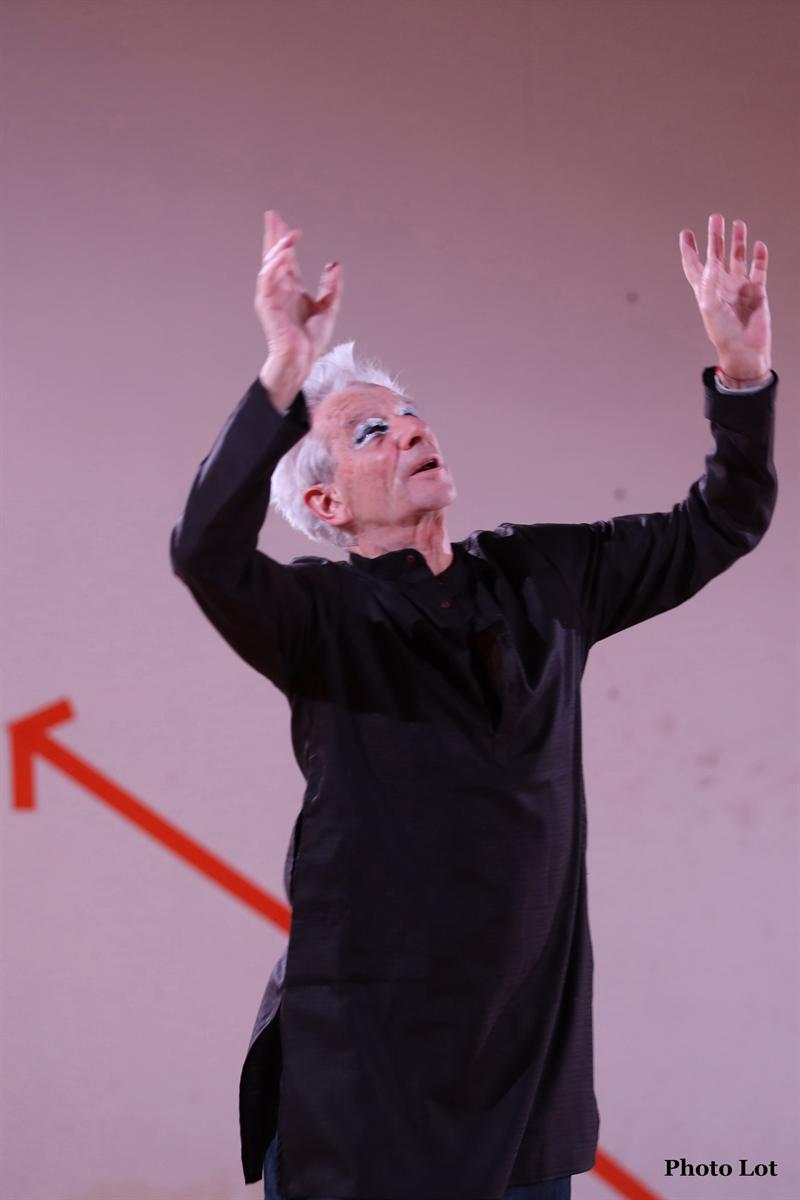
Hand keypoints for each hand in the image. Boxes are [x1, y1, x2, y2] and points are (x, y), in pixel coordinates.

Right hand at [254, 209, 343, 380]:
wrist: (302, 359)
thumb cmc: (311, 340)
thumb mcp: (328, 308)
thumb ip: (331, 286)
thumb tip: (334, 264)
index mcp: (292, 289)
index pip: (286, 259)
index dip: (286, 241)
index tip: (288, 225)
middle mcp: (279, 289)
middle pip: (274, 256)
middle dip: (273, 235)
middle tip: (272, 215)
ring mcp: (271, 296)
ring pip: (270, 264)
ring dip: (277, 247)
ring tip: (287, 233)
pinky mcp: (266, 304)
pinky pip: (267, 279)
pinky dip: (273, 265)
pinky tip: (283, 254)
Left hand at [679, 213, 771, 380]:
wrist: (744, 348)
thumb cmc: (723, 332)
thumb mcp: (710, 307)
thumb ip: (710, 282)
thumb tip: (712, 260)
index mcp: (705, 290)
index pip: (694, 265)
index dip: (688, 249)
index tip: (685, 233)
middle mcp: (721, 285)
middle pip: (716, 255)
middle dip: (715, 237)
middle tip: (716, 218)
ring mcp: (739, 287)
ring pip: (738, 258)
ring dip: (737, 242)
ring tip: (738, 224)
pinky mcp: (757, 291)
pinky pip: (759, 269)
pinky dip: (759, 257)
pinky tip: (759, 245)